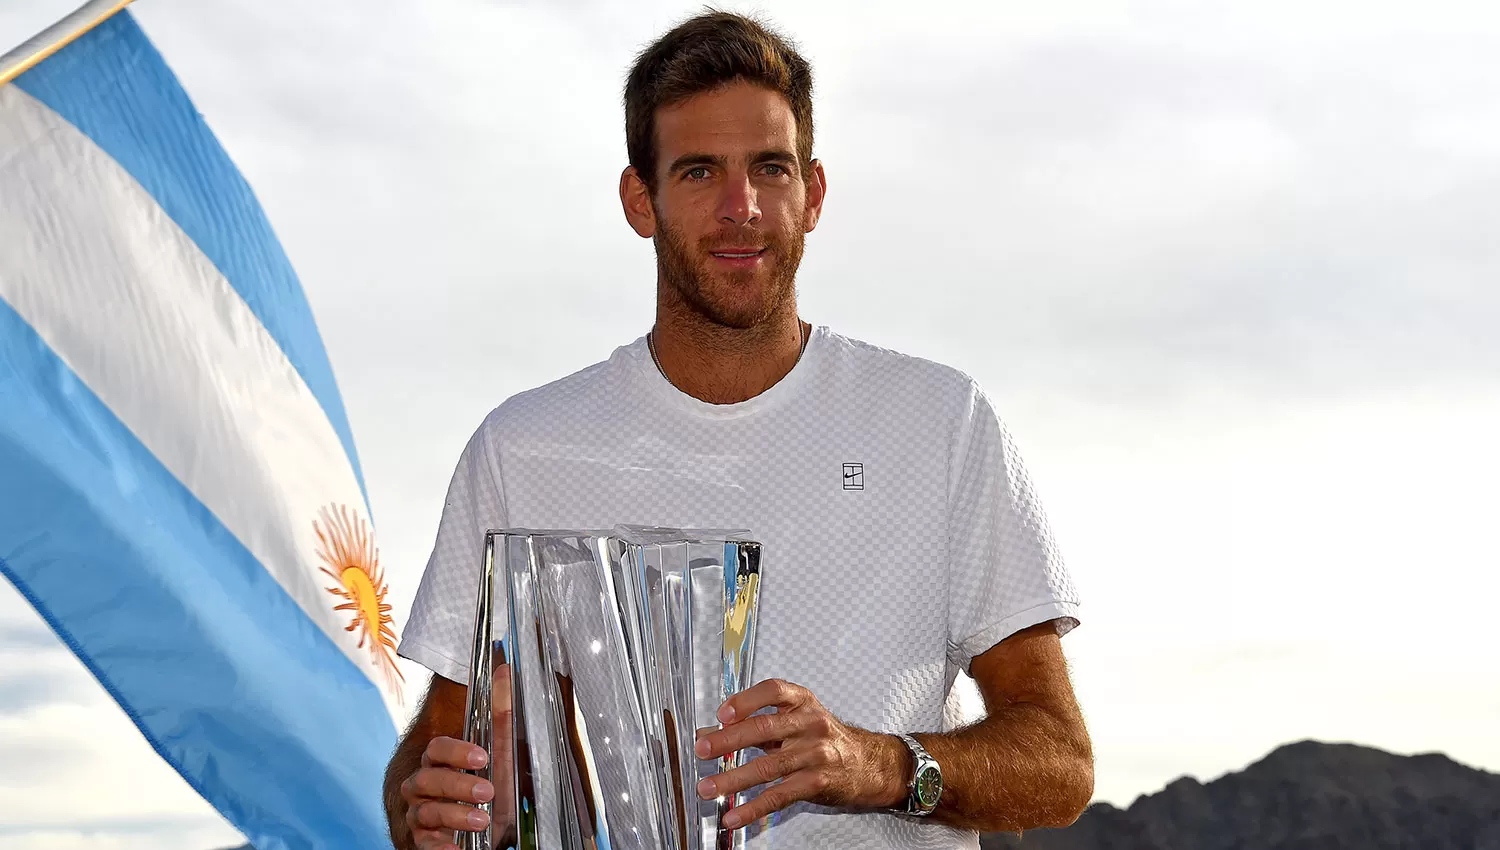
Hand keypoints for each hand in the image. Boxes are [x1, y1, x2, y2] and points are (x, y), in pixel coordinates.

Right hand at [400, 666, 514, 849]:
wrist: (480, 825)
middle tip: (487, 790)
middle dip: (456, 785)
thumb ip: (501, 716)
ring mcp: (420, 816)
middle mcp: (422, 787)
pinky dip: (439, 849)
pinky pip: (425, 846)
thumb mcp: (499, 753)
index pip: (436, 749)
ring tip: (483, 819)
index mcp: (437, 761)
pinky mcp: (423, 842)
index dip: (456, 752)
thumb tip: (506, 670)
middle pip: (426, 781)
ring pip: (425, 813)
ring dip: (454, 815)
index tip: (482, 756)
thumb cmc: (484, 783)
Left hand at [693, 679, 909, 828]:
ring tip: (708, 788)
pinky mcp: (816, 782)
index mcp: (802, 703)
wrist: (868, 764)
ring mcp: (815, 754)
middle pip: (764, 730)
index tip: (722, 712)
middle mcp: (810, 724)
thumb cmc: (825, 739)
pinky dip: (752, 808)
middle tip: (702, 749)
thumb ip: (754, 723)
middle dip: (727, 741)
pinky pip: (779, 795)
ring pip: (767, 767)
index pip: (773, 691)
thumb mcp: (796, 721)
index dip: (746, 700)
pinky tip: (734, 815)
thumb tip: (710, 732)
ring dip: (732, 779)